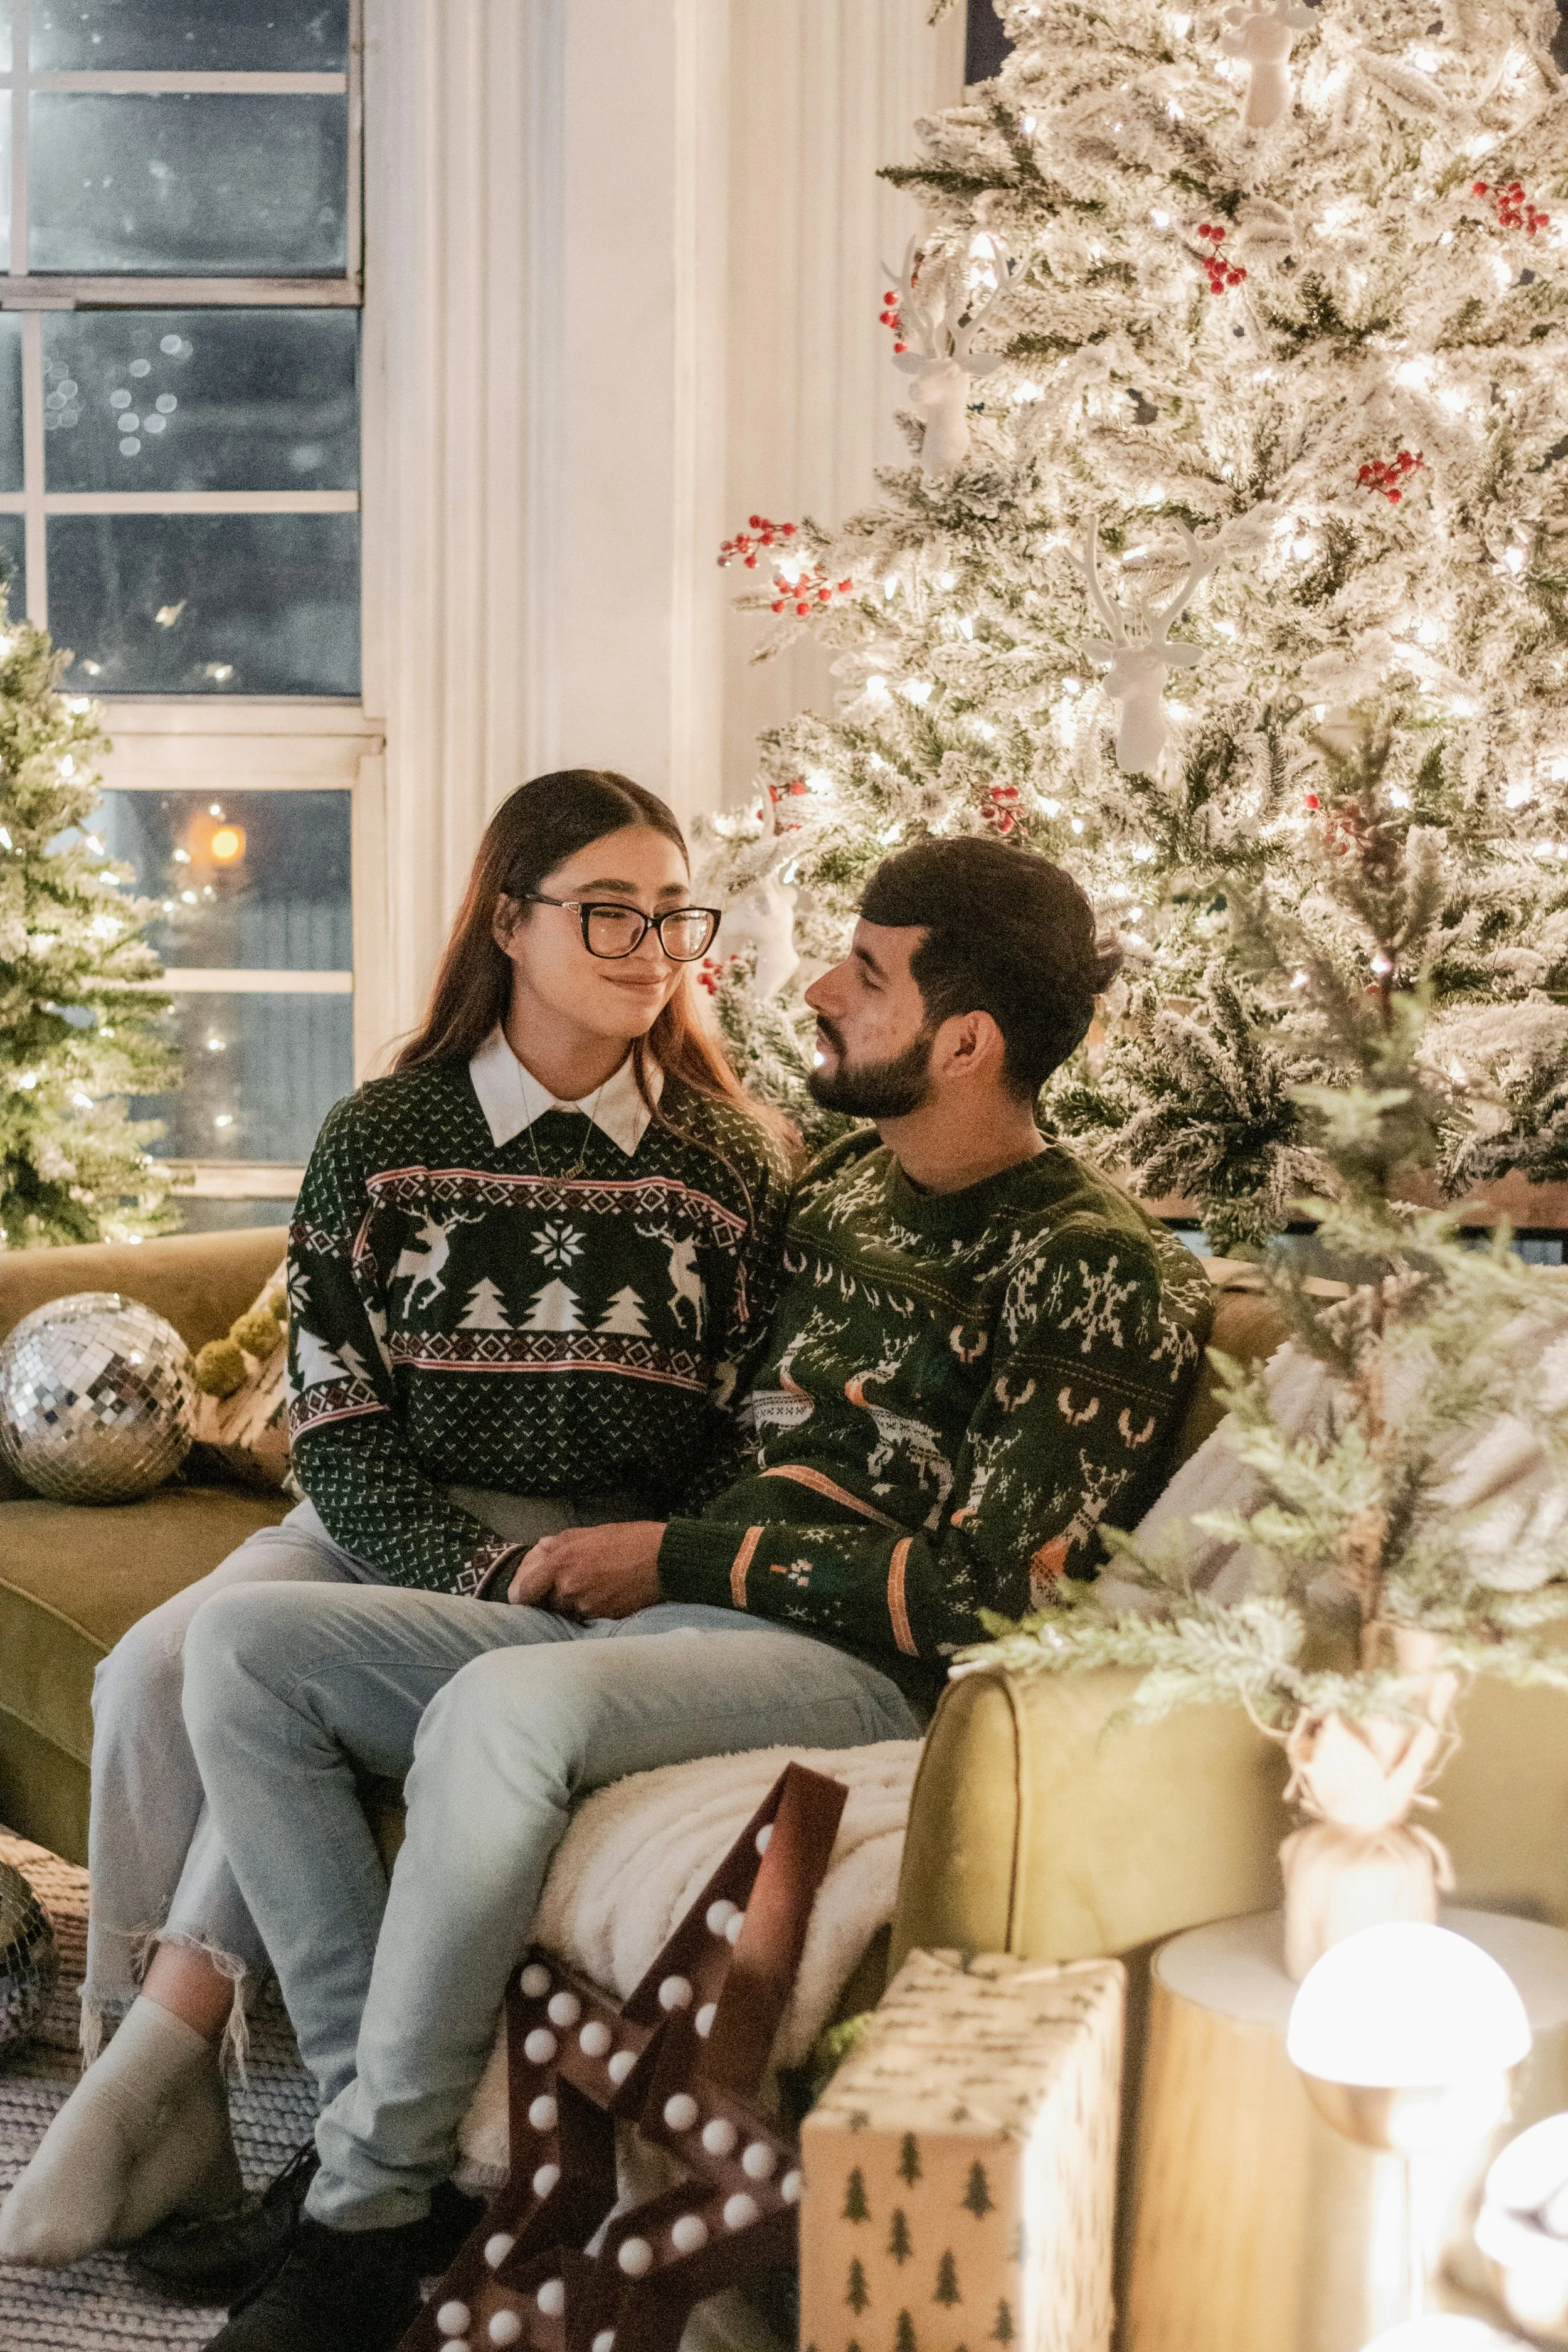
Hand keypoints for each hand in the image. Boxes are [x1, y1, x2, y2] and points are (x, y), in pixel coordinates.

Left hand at [507, 1521, 666, 1618]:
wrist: (663, 1559)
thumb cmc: (629, 1540)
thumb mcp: (589, 1532)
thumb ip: (559, 1544)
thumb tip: (540, 1550)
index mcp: (561, 1560)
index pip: (524, 1591)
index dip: (523, 1596)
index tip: (528, 1595)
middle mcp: (568, 1586)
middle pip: (546, 1604)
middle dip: (554, 1597)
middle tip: (572, 1585)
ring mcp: (585, 1604)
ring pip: (567, 1612)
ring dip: (574, 1604)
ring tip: (595, 1587)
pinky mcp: (602, 1618)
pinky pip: (586, 1618)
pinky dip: (592, 1611)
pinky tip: (607, 1595)